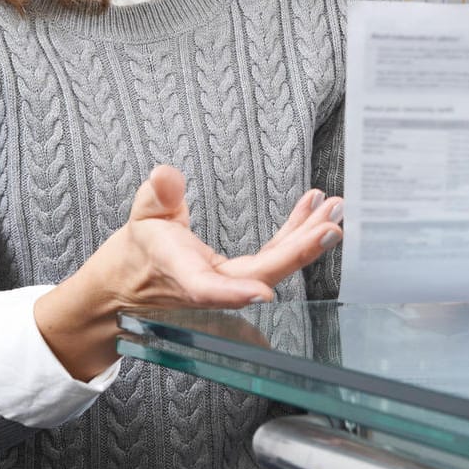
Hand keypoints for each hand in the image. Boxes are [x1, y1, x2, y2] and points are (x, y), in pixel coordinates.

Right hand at [109, 164, 343, 307]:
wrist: (136, 279)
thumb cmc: (141, 247)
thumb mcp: (143, 214)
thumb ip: (157, 196)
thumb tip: (164, 175)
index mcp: (181, 272)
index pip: (206, 288)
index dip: (232, 292)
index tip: (261, 292)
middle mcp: (212, 284)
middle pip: (260, 274)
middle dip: (299, 251)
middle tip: (331, 224)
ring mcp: (231, 281)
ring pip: (275, 265)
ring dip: (306, 238)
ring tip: (332, 210)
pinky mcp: (243, 273)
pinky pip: (274, 255)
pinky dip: (295, 233)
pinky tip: (313, 209)